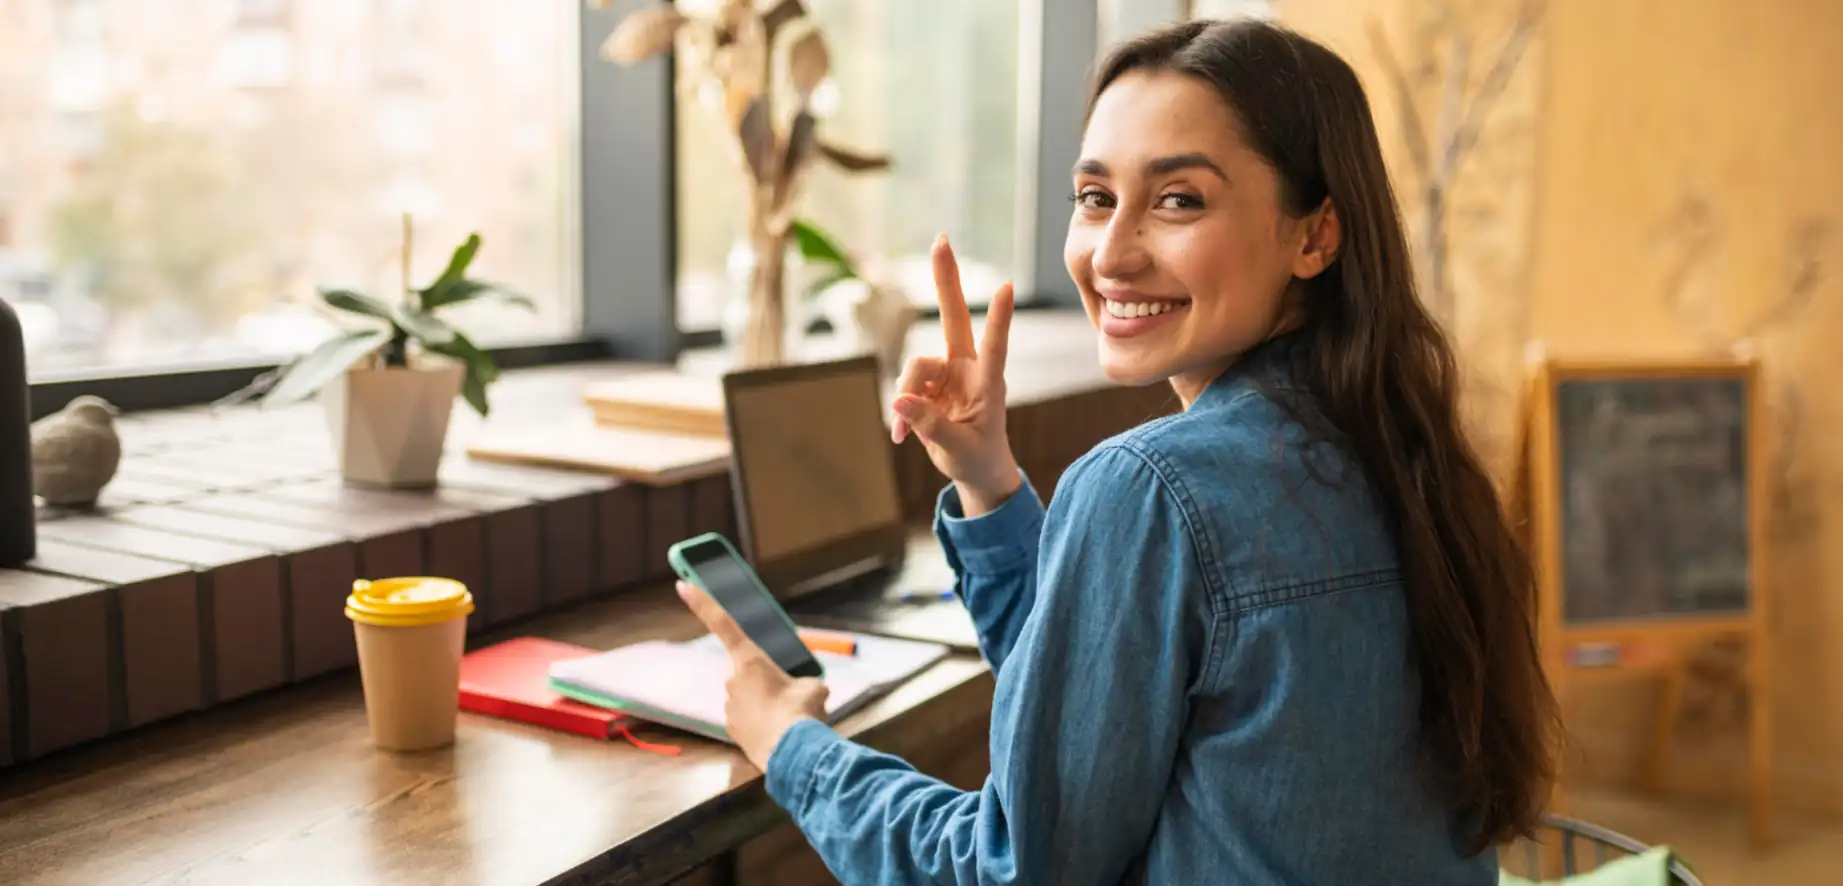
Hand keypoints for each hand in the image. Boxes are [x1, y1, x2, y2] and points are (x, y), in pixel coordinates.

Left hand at [676, 581, 829, 771]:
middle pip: (747, 670)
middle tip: (789, 695)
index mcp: (750, 659)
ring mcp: (729, 705)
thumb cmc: (801, 712)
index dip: (701, 601)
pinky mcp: (730, 728)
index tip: (682, 584)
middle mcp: (732, 679)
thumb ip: (804, 682)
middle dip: (765, 679)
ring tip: (787, 717)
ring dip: (765, 702)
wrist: (792, 754)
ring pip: (748, 695)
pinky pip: (745, 717)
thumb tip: (807, 690)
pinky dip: (760, 721)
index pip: (722, 622)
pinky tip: (777, 731)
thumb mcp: (813, 687)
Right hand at [892, 235, 1020, 514]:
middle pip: (954, 316)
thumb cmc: (977, 458)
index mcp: (988, 383)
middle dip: (945, 278)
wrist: (975, 469)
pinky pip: (903, 387)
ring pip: (913, 368)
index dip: (999, 318)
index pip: (995, 346)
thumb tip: (897, 400)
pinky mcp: (925, 383)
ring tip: (906, 432)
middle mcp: (967, 368)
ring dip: (906, 399)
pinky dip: (899, 412)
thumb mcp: (956, 448)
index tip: (1007, 286)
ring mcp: (945, 372)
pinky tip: (901, 435)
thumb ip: (929, 425)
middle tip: (940, 239)